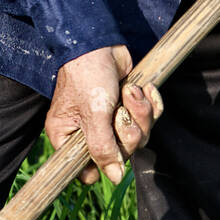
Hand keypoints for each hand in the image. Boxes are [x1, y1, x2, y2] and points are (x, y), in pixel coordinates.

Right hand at [45, 45, 163, 184]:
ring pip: (139, 135)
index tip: (112, 147)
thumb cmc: (88, 74)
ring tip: (132, 92)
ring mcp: (111, 120)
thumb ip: (102, 147)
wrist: (101, 42)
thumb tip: (114, 178)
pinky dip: (150, 103)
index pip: (87, 170)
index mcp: (69, 137)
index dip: (104, 164)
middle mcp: (89, 132)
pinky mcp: (129, 106)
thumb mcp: (93, 113)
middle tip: (121, 112)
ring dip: (140, 113)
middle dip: (129, 131)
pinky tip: (143, 88)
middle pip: (121, 153)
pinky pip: (150, 118)